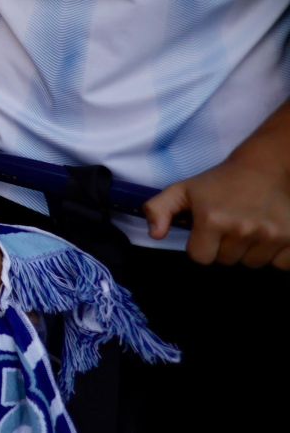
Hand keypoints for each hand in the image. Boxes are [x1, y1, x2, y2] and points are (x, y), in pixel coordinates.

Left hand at [146, 139, 289, 266]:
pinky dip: (275, 255)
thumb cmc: (220, 182)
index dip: (201, 246)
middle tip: (230, 226)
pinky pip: (280, 264)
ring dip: (248, 251)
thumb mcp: (182, 190)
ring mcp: (270, 235)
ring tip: (248, 228)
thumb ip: (159, 210)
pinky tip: (268, 236)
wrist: (265, 167)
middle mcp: (242, 229)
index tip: (207, 231)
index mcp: (213, 219)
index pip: (200, 258)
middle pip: (226, 262)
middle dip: (224, 248)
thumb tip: (154, 235)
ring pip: (252, 264)